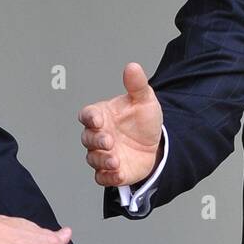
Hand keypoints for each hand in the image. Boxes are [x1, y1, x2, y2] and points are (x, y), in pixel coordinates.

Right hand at [78, 62, 163, 186]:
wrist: (156, 145)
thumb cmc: (143, 120)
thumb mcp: (144, 100)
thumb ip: (136, 85)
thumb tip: (132, 66)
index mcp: (101, 116)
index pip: (87, 115)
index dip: (90, 117)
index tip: (98, 119)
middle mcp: (98, 135)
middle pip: (87, 138)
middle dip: (96, 140)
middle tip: (109, 140)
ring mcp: (102, 154)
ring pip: (93, 159)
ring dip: (102, 160)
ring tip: (115, 160)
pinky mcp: (110, 171)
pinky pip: (102, 177)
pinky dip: (108, 177)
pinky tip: (118, 173)